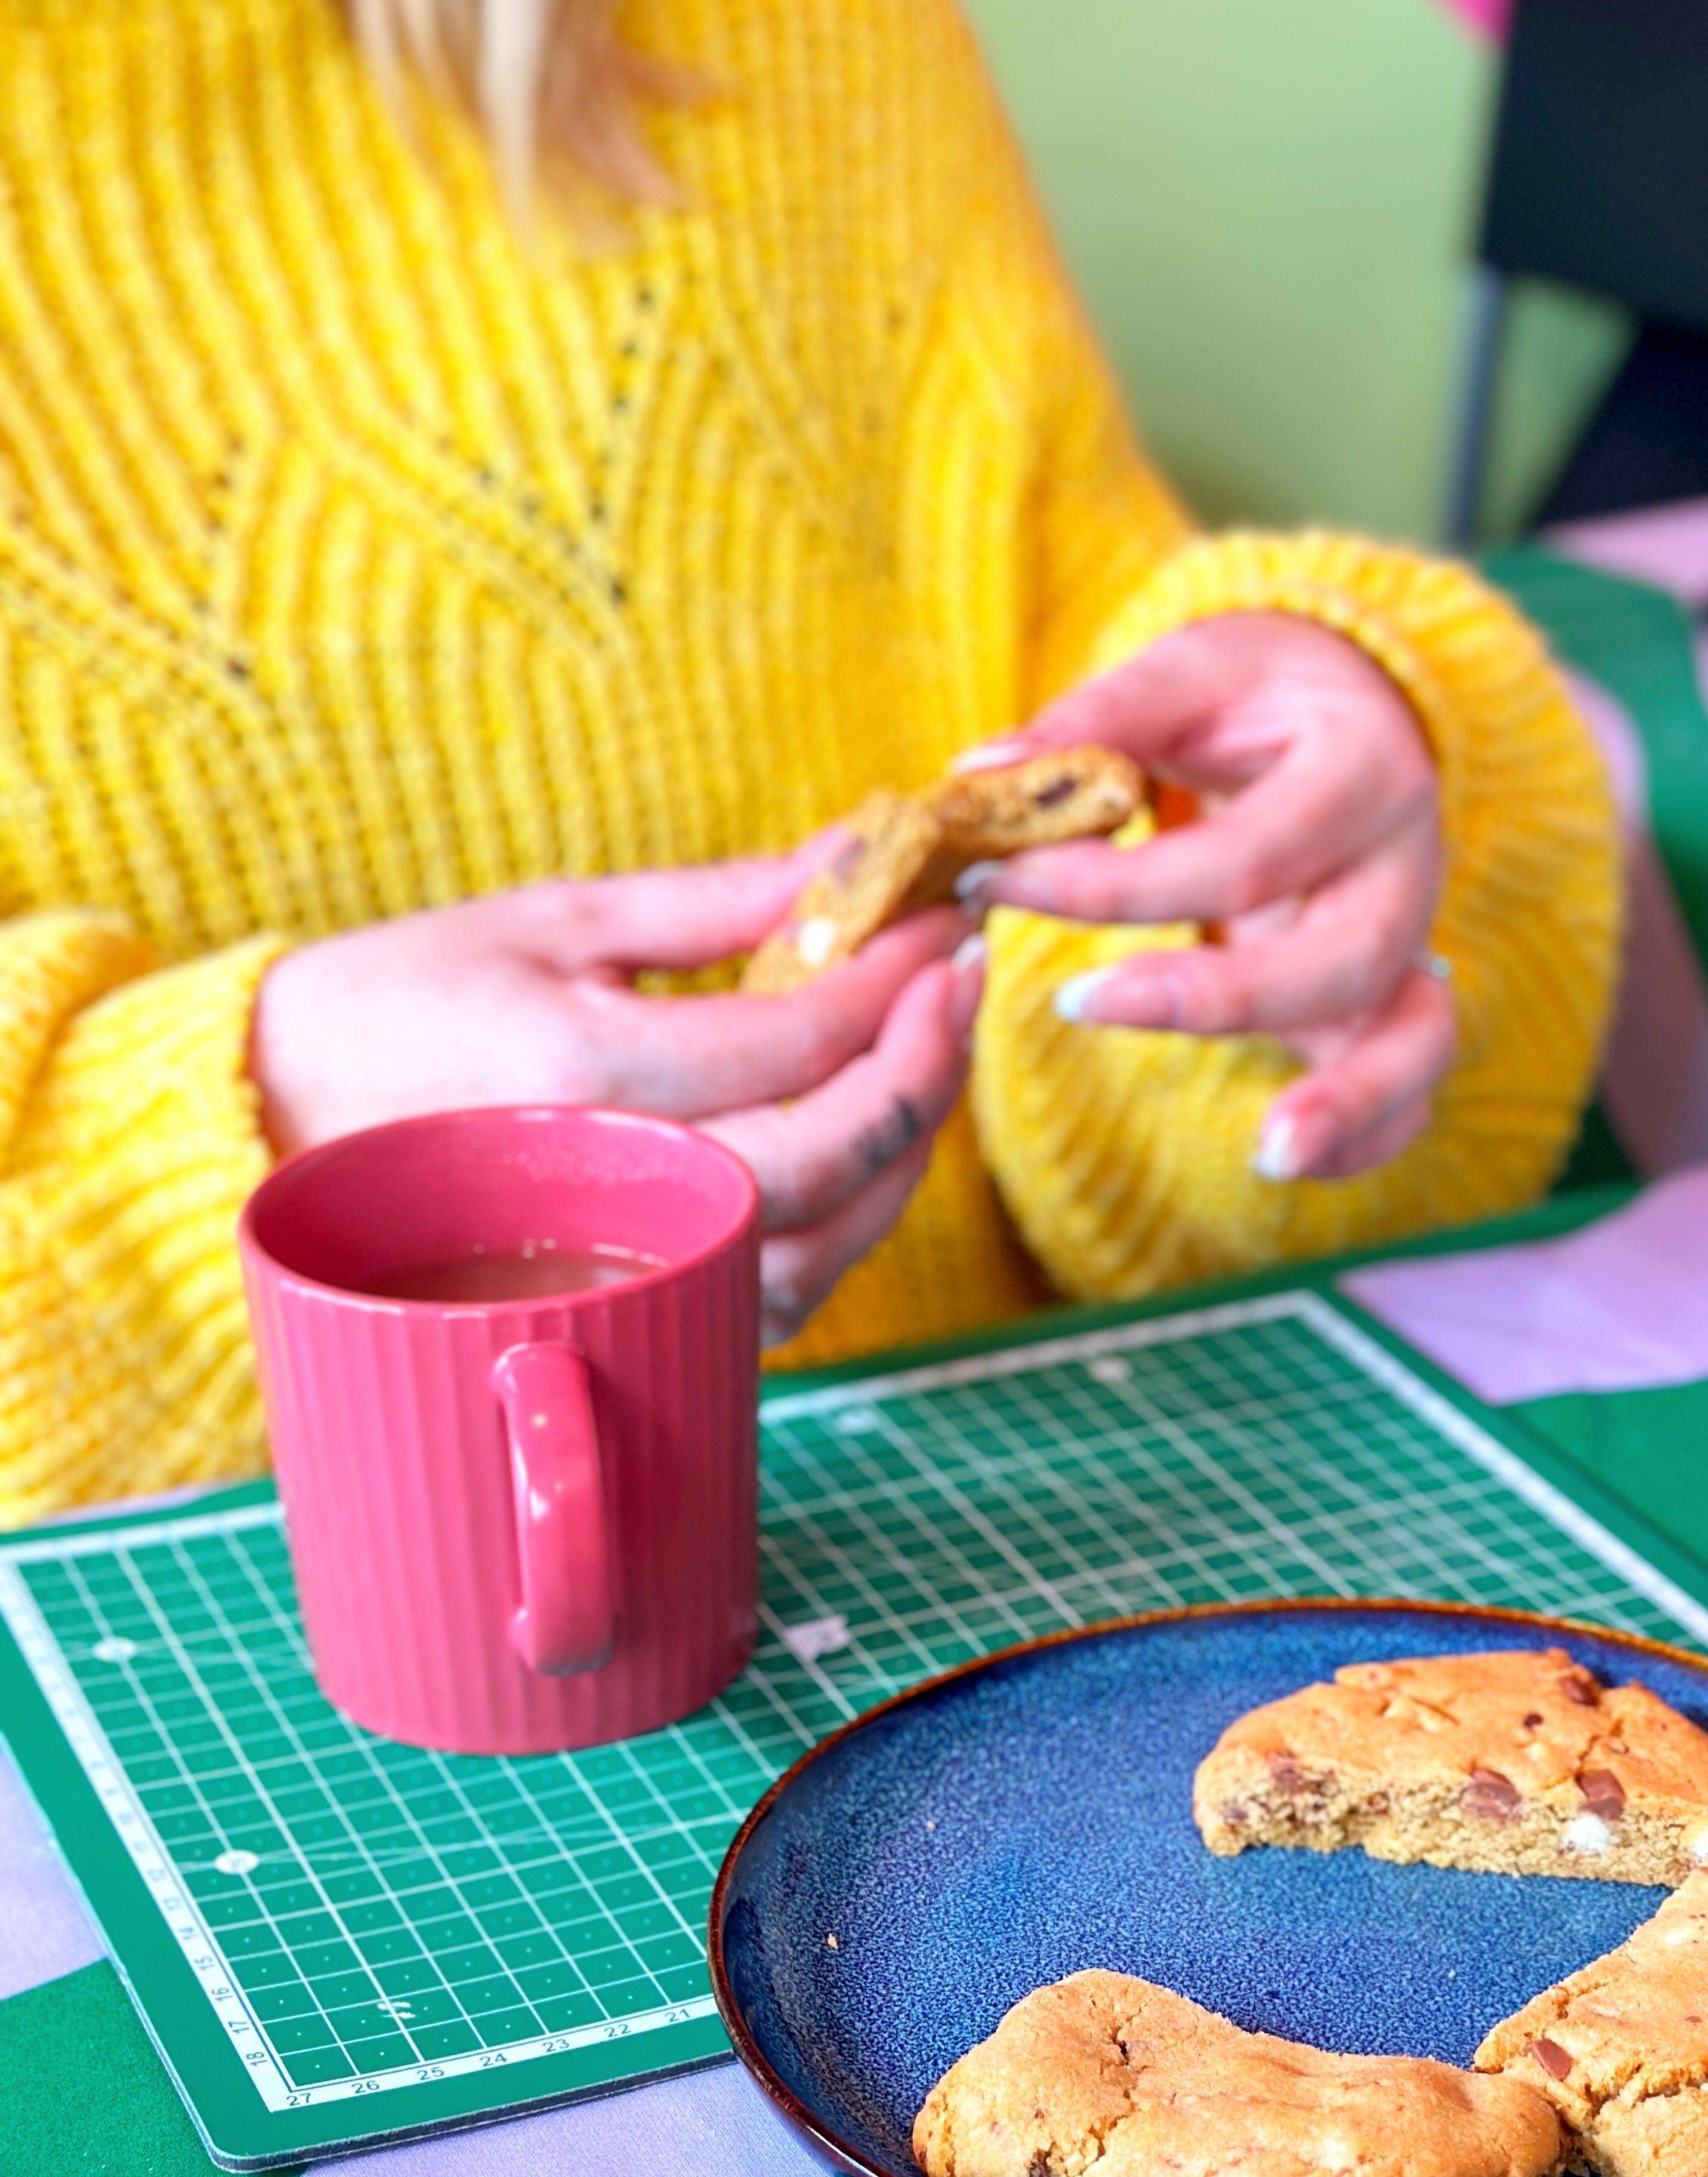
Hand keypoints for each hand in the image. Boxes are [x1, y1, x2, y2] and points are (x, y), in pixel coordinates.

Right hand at [252, 852, 980, 1342]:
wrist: (276, 1122)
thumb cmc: (403, 1003)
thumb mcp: (555, 921)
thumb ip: (719, 906)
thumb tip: (856, 863)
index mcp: (581, 1072)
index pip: (797, 1038)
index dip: (897, 975)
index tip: (947, 915)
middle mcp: (610, 1187)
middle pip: (835, 1154)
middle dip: (927, 1066)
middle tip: (962, 977)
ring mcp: (625, 1268)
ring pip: (828, 1243)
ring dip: (905, 1153)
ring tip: (930, 1052)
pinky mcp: (637, 1313)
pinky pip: (785, 1288)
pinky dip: (848, 1219)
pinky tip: (865, 1138)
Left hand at [965, 612, 1450, 1180]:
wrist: (1355, 710)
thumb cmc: (1259, 698)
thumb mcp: (1190, 675)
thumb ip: (1097, 724)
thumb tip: (983, 770)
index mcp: (1364, 770)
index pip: (1244, 855)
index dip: (1118, 884)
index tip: (1002, 881)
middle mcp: (1407, 867)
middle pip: (1340, 959)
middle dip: (1216, 999)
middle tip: (1080, 1003)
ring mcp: (1411, 944)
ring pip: (1413, 1039)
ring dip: (1347, 1103)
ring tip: (1269, 1158)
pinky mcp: (1397, 999)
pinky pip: (1412, 1088)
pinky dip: (1366, 1135)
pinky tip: (1289, 1164)